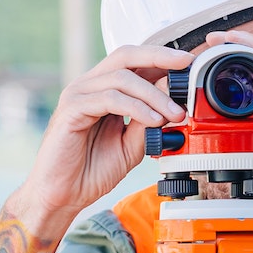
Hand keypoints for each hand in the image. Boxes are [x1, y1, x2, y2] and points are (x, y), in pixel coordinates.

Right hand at [7, 45, 192, 242]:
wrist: (64, 195)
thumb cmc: (91, 170)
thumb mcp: (133, 144)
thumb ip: (149, 120)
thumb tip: (171, 99)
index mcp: (103, 90)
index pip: (133, 62)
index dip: (161, 58)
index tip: (189, 63)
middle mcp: (89, 87)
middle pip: (126, 56)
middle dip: (159, 57)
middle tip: (185, 65)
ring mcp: (78, 95)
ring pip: (122, 78)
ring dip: (154, 94)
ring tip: (174, 113)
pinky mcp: (71, 110)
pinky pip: (109, 98)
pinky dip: (136, 108)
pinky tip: (153, 121)